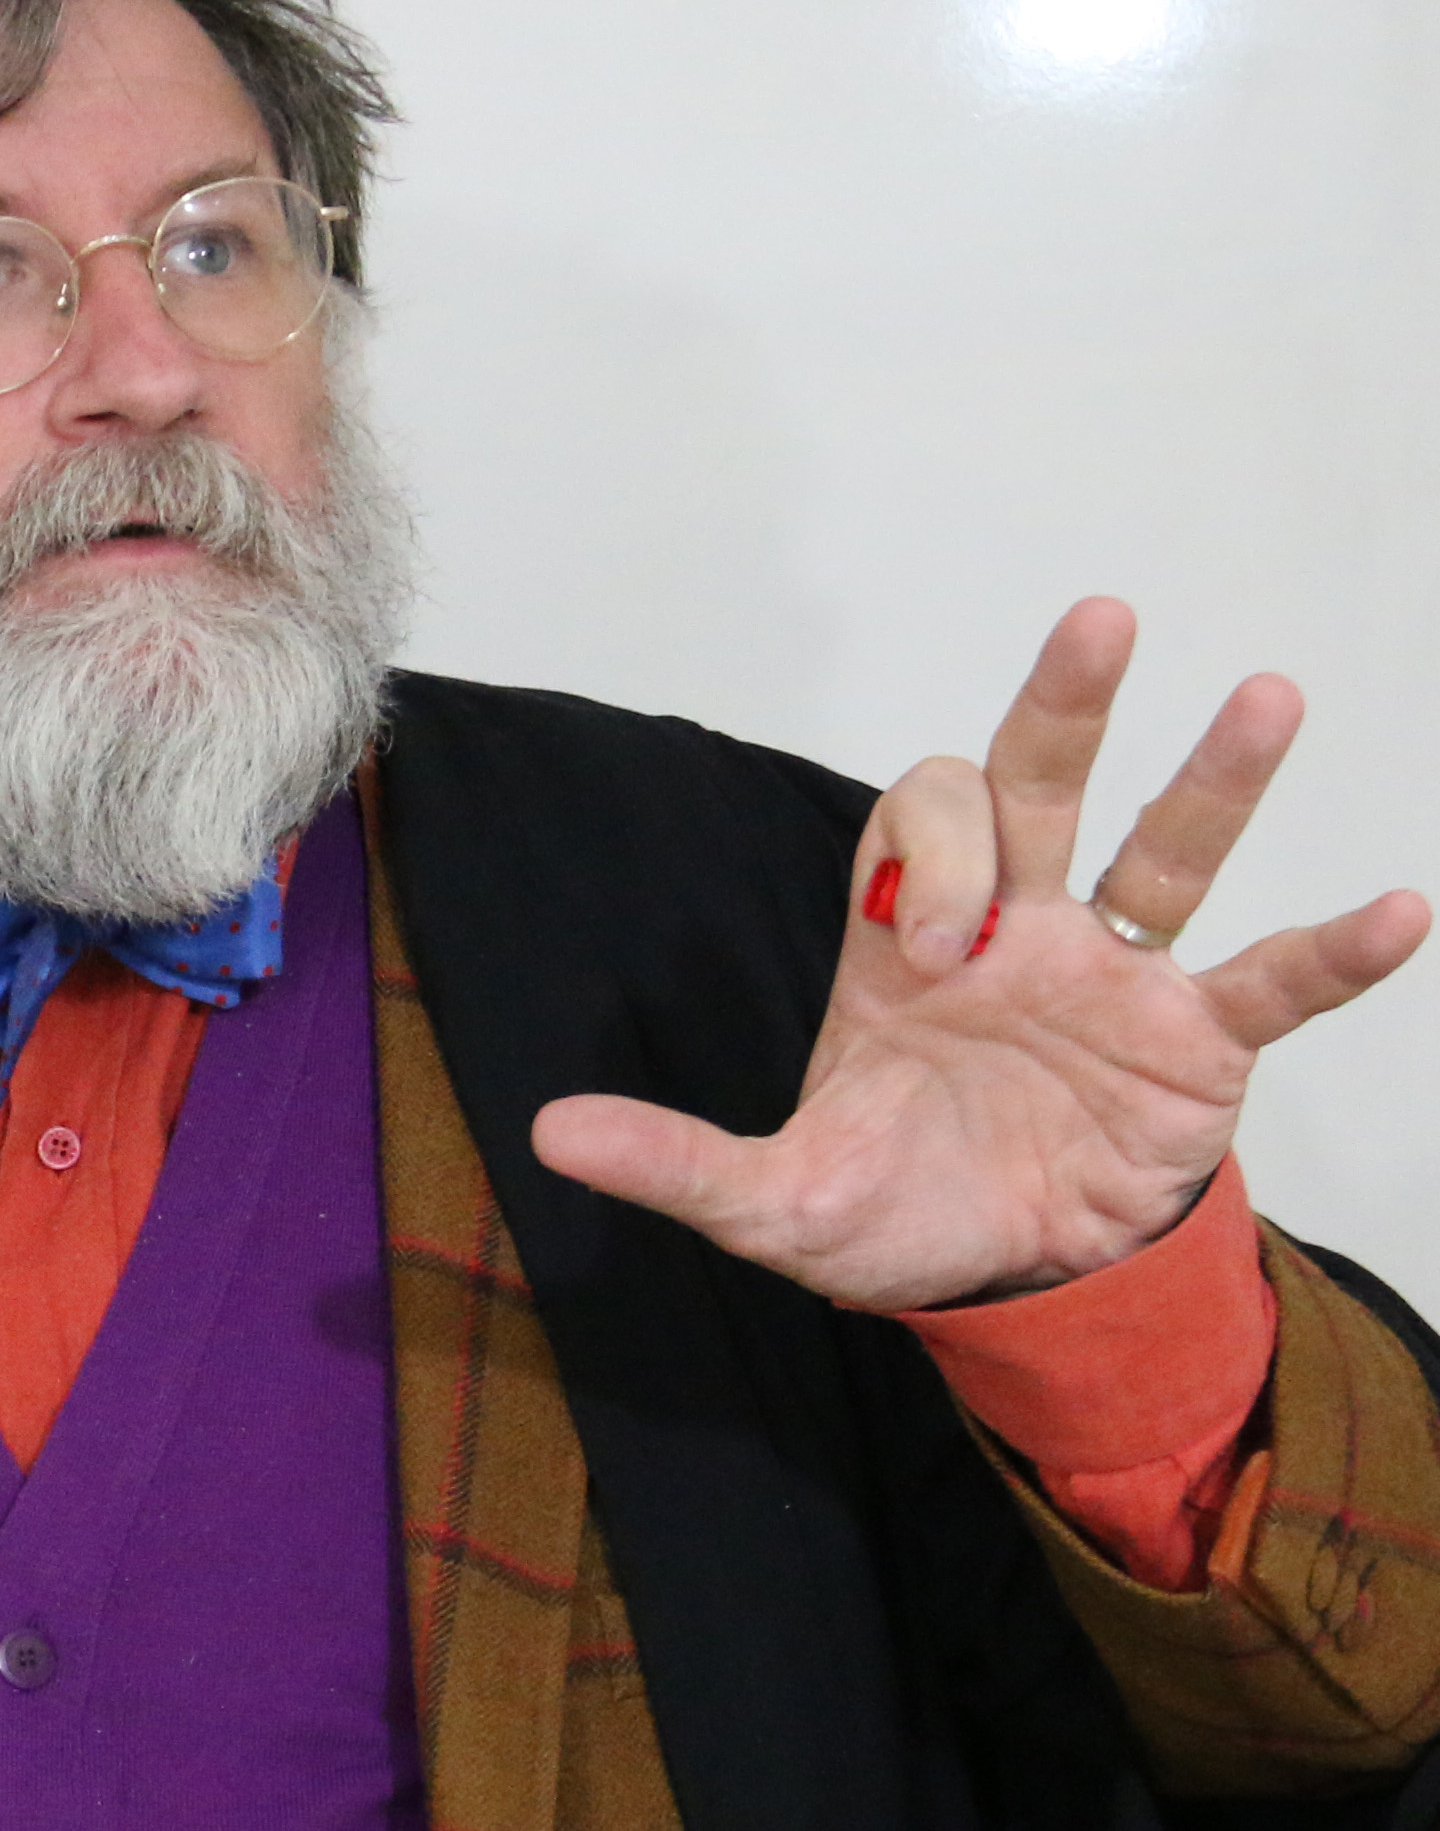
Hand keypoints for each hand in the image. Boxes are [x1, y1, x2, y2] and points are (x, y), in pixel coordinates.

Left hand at [531, 598, 1426, 1311]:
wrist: (1001, 1285)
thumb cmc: (888, 1211)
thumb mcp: (773, 1202)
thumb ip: (678, 1162)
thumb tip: (550, 1135)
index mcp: (907, 943)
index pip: (917, 833)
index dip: (933, 863)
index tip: (940, 953)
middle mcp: (1017, 931)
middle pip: (1033, 787)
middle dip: (1062, 707)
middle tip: (1099, 620)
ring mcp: (1113, 981)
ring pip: (1165, 852)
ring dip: (1215, 779)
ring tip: (1269, 694)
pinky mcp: (1194, 1051)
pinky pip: (1266, 983)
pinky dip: (1330, 953)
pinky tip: (1396, 909)